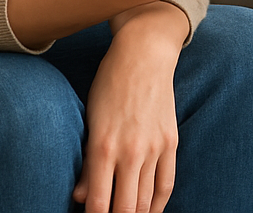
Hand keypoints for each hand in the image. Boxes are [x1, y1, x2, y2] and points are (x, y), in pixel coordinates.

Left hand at [72, 6, 185, 212]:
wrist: (144, 55)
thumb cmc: (110, 85)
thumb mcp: (91, 121)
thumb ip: (88, 163)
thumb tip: (82, 198)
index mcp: (103, 147)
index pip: (98, 205)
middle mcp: (131, 152)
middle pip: (125, 209)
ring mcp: (154, 147)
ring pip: (146, 201)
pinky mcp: (171, 141)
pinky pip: (167, 183)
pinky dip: (158, 204)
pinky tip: (150, 211)